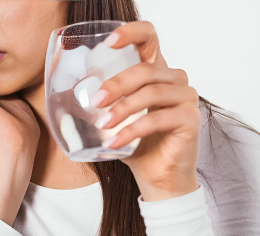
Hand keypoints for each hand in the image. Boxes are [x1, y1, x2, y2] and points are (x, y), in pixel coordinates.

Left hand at [94, 21, 199, 201]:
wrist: (157, 177)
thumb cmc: (135, 144)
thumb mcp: (113, 118)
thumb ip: (99, 102)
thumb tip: (69, 91)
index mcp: (155, 72)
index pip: (149, 39)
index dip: (131, 33)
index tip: (108, 42)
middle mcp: (174, 80)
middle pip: (146, 69)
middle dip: (117, 84)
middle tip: (96, 101)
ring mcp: (185, 98)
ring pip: (152, 92)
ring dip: (123, 108)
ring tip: (103, 125)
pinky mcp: (190, 119)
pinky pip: (158, 119)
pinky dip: (132, 130)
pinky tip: (114, 142)